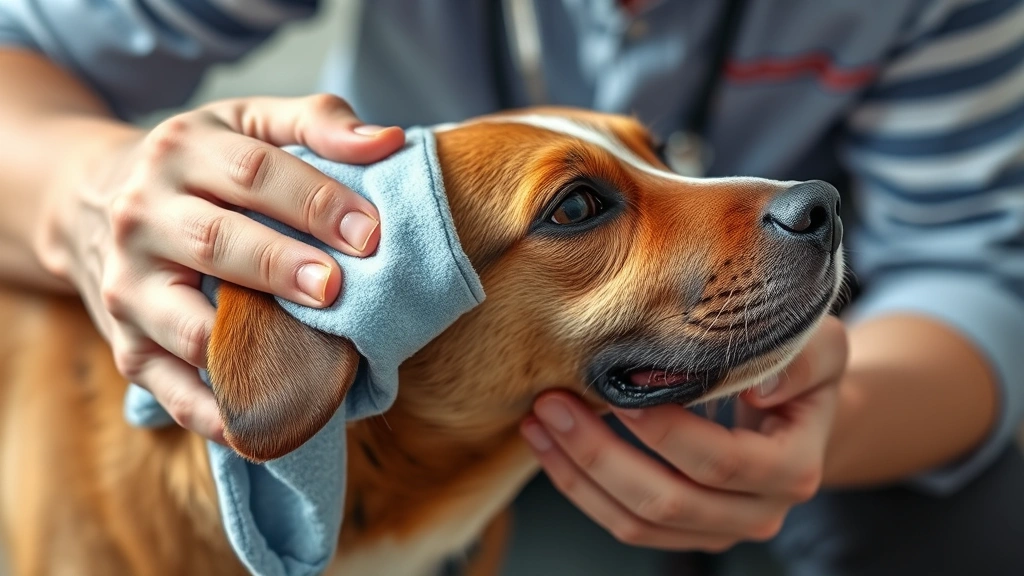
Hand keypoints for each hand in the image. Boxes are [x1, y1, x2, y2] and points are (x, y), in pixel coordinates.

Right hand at [39, 94, 404, 440]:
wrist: (90, 205)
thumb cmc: (198, 166)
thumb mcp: (246, 122)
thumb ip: (317, 122)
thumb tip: (390, 141)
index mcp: (182, 151)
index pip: (253, 173)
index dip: (315, 202)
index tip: (371, 233)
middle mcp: (143, 217)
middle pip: (216, 243)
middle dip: (281, 267)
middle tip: (337, 288)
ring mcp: (130, 287)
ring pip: (188, 326)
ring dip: (250, 351)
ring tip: (313, 367)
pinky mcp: (127, 346)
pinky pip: (171, 389)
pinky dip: (217, 415)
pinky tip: (266, 430)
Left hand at [520, 316, 848, 550]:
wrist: (796, 407)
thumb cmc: (798, 367)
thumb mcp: (819, 346)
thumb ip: (804, 359)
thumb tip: (764, 385)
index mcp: (794, 469)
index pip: (723, 462)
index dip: (666, 432)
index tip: (620, 391)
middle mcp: (758, 511)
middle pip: (668, 501)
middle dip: (600, 454)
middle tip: (554, 404)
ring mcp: (717, 529)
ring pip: (636, 523)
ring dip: (579, 475)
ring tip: (538, 424)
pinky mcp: (683, 531)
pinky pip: (624, 524)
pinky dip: (581, 489)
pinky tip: (550, 449)